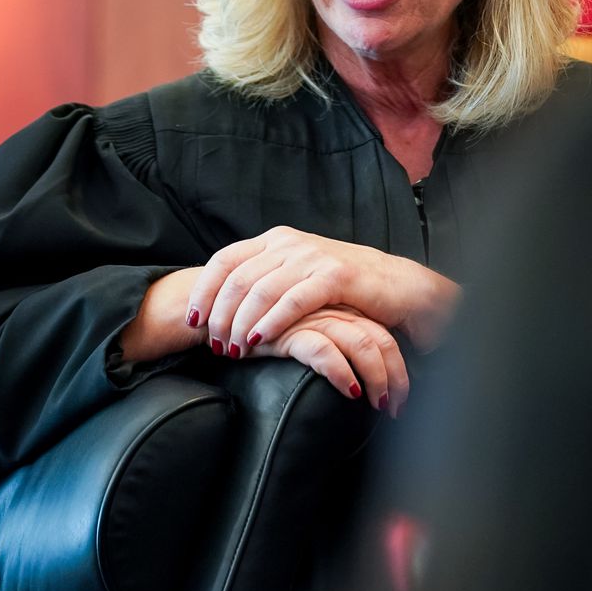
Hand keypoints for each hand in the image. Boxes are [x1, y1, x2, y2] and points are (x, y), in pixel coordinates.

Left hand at [187, 226, 458, 359]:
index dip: (204, 292)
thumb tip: (224, 306)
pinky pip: (293, 299)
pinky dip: (270, 321)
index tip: (192, 321)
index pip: (224, 261)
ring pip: (260, 290)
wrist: (399, 287)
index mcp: (276, 240)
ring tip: (233, 350)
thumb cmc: (346, 290)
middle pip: (237, 278)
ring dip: (240, 323)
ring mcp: (313, 257)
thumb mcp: (298, 277)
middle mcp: (291, 243)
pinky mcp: (335, 275)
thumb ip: (266, 281)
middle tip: (214, 346)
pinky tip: (259, 340)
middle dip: (219, 316)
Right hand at [250, 306, 409, 416]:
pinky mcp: (290, 329)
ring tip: (380, 404)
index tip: (401, 397)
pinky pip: (325, 351)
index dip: (398, 366)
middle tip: (397, 407)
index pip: (384, 334)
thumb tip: (357, 376)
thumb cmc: (265, 327)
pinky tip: (350, 391)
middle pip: (380, 339)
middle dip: (396, 377)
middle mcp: (333, 309)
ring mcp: (313, 316)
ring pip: (361, 344)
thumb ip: (330, 341)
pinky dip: (342, 373)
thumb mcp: (305, 331)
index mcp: (341, 308)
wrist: (220, 309)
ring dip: (377, 378)